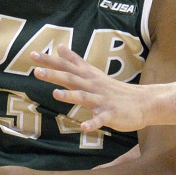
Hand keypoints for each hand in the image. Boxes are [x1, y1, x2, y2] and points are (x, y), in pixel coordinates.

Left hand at [32, 45, 148, 132]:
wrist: (142, 102)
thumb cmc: (113, 89)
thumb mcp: (93, 72)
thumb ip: (75, 61)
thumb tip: (59, 47)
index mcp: (88, 77)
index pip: (66, 66)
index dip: (50, 60)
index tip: (33, 54)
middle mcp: (93, 86)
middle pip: (71, 79)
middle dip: (54, 75)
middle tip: (36, 71)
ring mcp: (102, 101)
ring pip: (84, 97)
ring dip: (70, 96)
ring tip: (55, 94)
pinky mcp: (110, 114)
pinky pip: (100, 119)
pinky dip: (92, 123)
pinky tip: (84, 127)